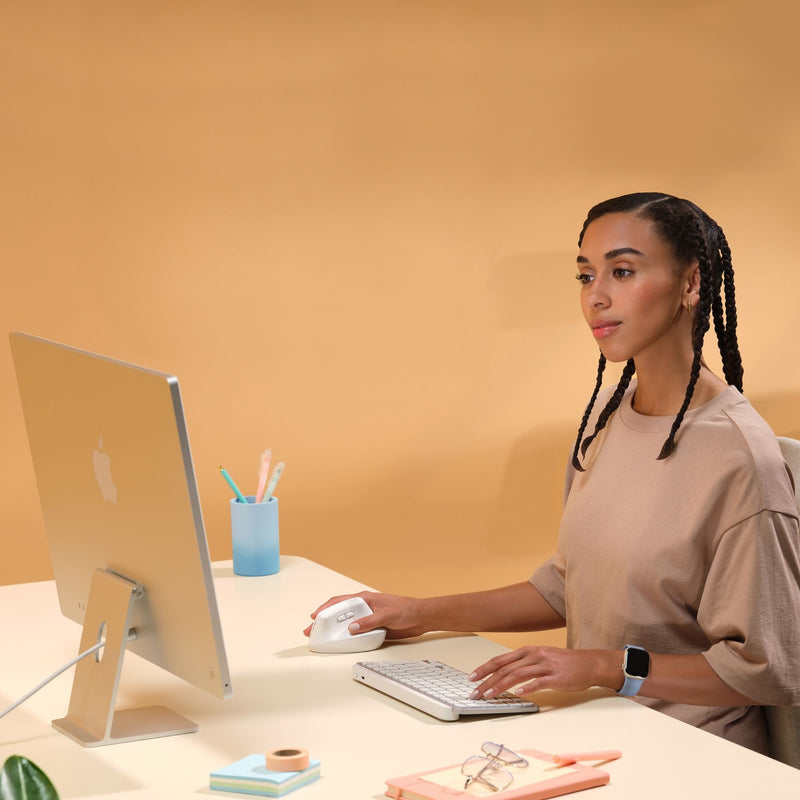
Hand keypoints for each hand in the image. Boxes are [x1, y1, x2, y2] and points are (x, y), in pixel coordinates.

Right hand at [304, 591, 427, 639]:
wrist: (421, 618)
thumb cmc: (407, 609)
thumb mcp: (387, 615)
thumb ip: (369, 621)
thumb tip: (352, 628)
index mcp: (364, 599)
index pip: (340, 602)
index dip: (325, 608)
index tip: (315, 616)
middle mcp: (363, 608)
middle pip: (339, 614)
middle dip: (324, 621)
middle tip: (312, 631)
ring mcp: (367, 618)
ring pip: (346, 624)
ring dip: (335, 631)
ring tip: (324, 639)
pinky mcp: (372, 628)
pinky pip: (356, 633)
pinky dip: (347, 638)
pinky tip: (342, 644)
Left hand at [468, 646, 621, 698]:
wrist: (589, 663)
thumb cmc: (563, 663)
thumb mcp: (540, 658)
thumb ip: (524, 664)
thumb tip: (504, 675)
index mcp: (528, 651)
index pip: (500, 659)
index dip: (485, 668)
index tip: (472, 678)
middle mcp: (534, 655)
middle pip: (505, 668)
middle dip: (487, 680)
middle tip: (475, 692)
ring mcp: (545, 665)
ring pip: (517, 675)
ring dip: (500, 686)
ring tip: (489, 696)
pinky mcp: (556, 677)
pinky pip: (539, 682)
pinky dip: (527, 688)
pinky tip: (517, 694)